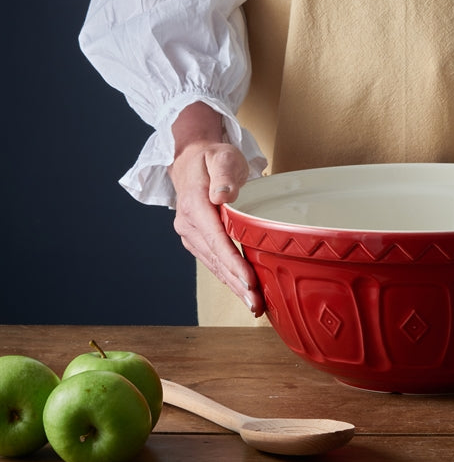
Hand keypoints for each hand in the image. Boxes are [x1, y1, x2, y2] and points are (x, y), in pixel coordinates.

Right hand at [168, 103, 263, 315]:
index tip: (248, 281)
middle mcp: (188, 223)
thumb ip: (224, 174)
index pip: (216, 240)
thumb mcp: (222, 156)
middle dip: (236, 284)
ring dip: (233, 286)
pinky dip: (228, 277)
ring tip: (254, 305)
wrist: (191, 158)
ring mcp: (190, 233)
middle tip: (257, 305)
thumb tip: (223, 196)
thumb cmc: (212, 156)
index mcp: (195, 204)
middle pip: (215, 259)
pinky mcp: (197, 239)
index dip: (233, 262)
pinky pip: (213, 261)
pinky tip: (242, 291)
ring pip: (214, 264)